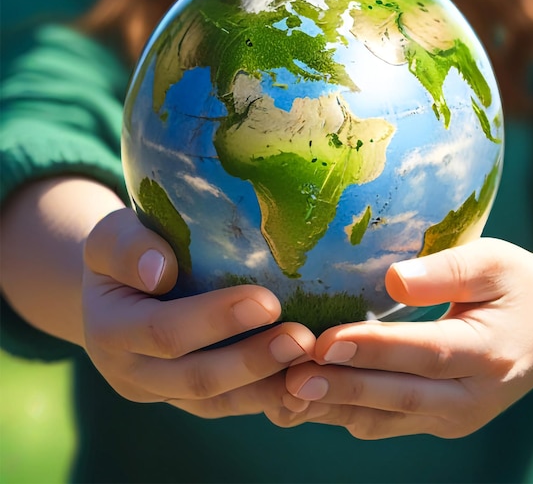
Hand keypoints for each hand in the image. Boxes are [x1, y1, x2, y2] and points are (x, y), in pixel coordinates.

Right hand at [82, 208, 314, 418]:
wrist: (118, 288)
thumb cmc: (125, 252)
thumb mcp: (112, 237)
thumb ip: (127, 248)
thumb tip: (160, 270)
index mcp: (110, 330)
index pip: (162, 331)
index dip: (214, 320)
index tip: (268, 301)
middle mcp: (132, 372)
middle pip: (195, 378)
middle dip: (252, 361)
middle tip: (302, 340)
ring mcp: (161, 391)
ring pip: (217, 402)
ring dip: (267, 387)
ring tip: (311, 363)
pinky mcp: (187, 397)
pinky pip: (228, 405)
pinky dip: (266, 398)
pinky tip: (304, 382)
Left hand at [267, 238, 532, 438]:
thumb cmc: (515, 286)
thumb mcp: (493, 263)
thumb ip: (448, 271)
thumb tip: (395, 279)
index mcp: (489, 352)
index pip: (426, 353)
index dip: (375, 349)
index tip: (326, 341)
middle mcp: (471, 397)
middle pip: (400, 396)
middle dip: (343, 388)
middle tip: (290, 378)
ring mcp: (453, 417)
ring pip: (385, 419)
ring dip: (333, 407)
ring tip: (283, 391)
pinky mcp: (436, 421)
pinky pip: (383, 423)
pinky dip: (343, 412)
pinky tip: (305, 397)